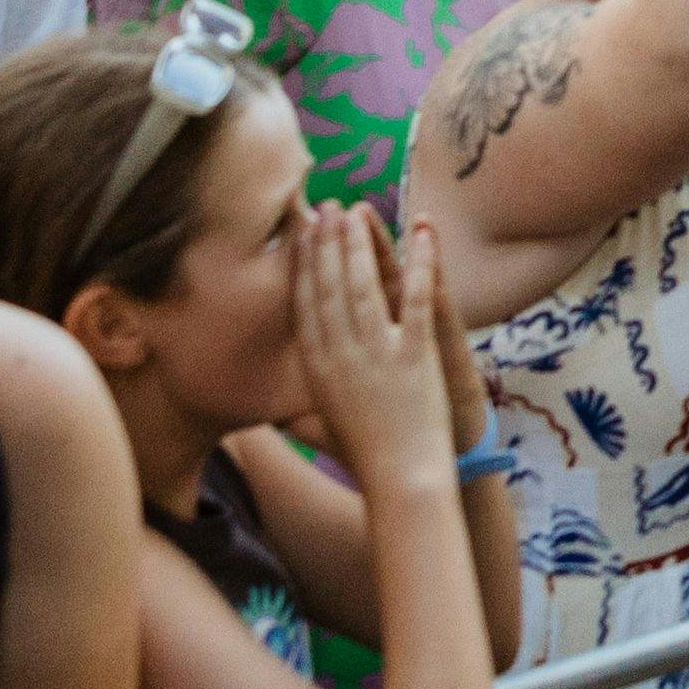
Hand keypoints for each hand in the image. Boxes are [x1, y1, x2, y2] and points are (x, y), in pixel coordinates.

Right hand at [289, 201, 459, 488]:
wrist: (402, 480)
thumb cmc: (364, 453)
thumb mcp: (318, 424)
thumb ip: (293, 407)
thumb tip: (266, 402)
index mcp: (316, 368)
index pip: (305, 305)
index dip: (304, 265)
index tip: (302, 234)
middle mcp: (340, 356)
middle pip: (329, 287)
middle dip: (327, 243)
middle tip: (327, 208)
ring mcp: (377, 353)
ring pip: (363, 286)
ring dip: (359, 245)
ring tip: (357, 211)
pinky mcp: (415, 354)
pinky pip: (416, 298)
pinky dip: (421, 263)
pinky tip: (422, 234)